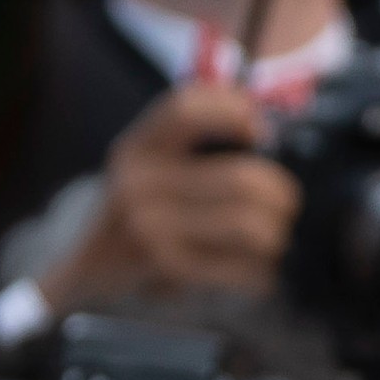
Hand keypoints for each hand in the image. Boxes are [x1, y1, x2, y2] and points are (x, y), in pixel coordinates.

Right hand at [34, 83, 301, 317]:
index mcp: (138, 146)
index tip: (261, 132)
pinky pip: (245, 268)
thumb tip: (271, 127)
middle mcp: (138, 182)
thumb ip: (201, 137)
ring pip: (253, 227)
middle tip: (285, 205)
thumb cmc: (146, 208)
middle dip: (282, 195)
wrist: (95, 269)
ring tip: (270, 238)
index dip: (235, 112)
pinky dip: (262, 271)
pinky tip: (253, 270)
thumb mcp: (154, 163)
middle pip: (244, 179)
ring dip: (275, 236)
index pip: (187, 108)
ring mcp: (149, 227)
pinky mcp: (167, 267)